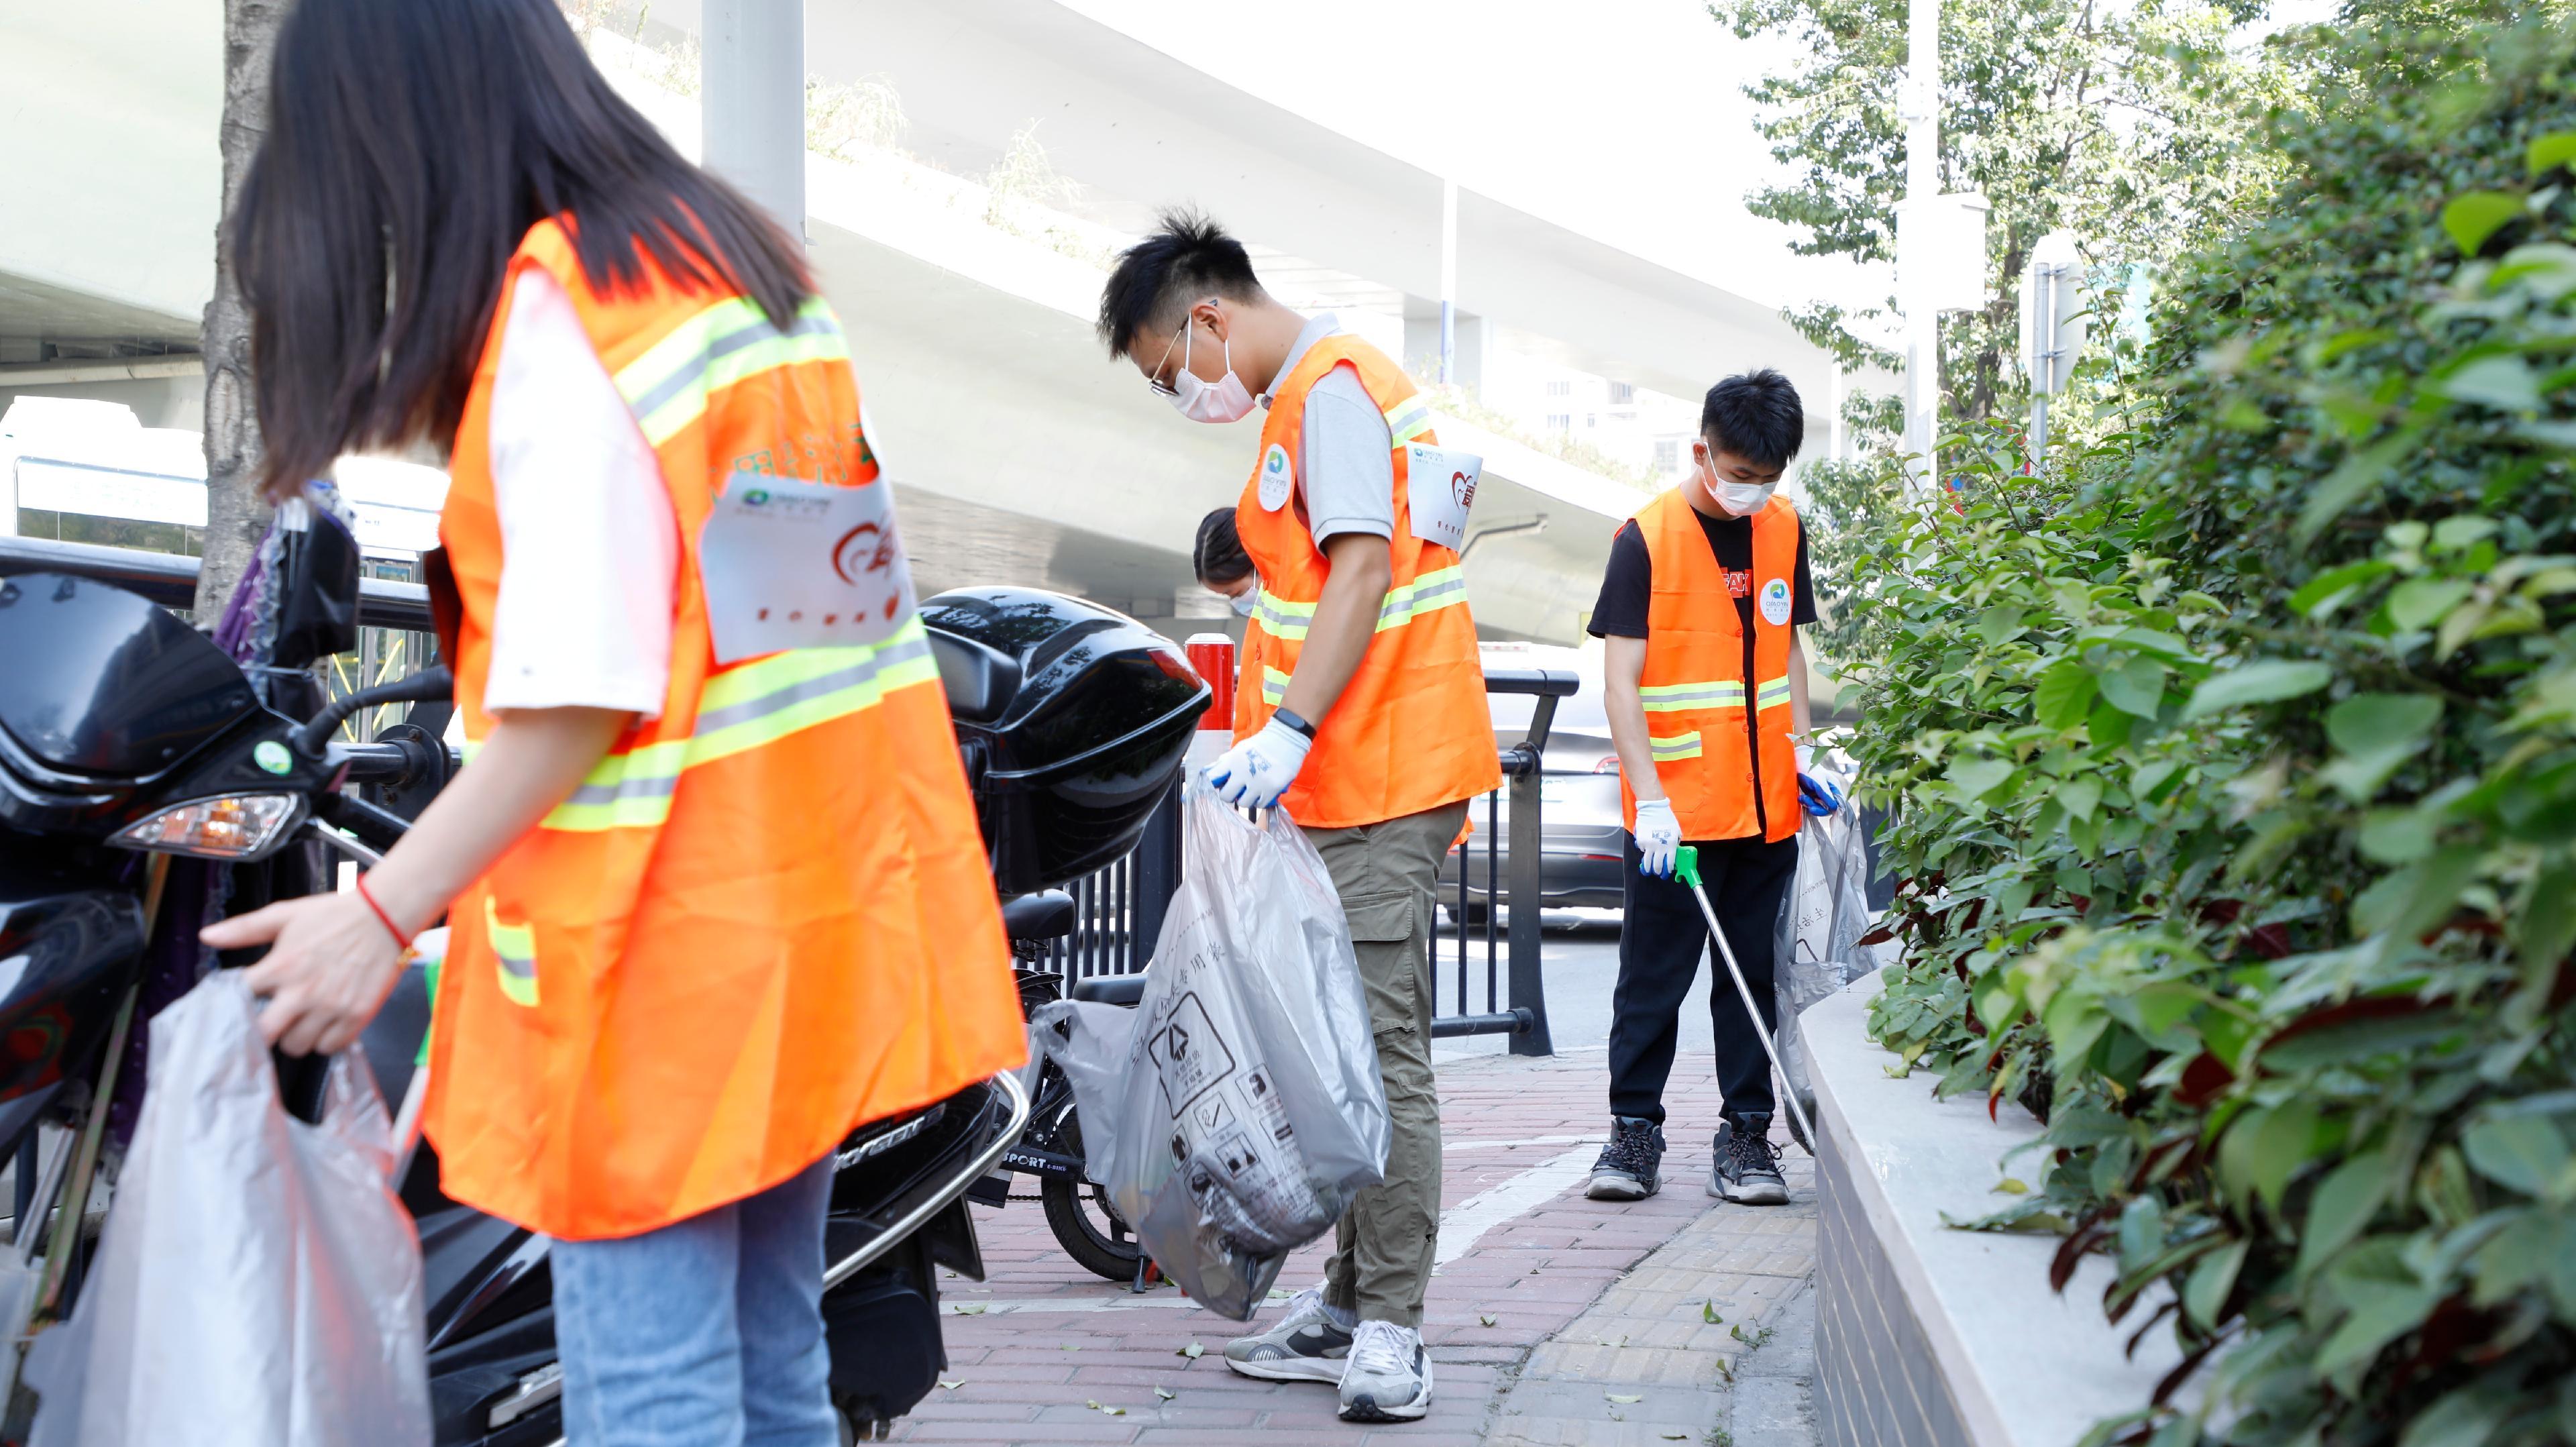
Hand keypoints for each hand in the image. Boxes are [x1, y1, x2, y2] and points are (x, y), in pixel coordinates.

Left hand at [202, 891, 409, 1055]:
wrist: (384, 915)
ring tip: (303, 1020)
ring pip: (297, 1046)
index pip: (241, 1001)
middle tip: (273, 1019)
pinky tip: (327, 1022)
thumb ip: (244, 928)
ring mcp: (331, 1007)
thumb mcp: (285, 914)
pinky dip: (326, 1039)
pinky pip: (330, 1046)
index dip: (237, 1004)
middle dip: (264, 1030)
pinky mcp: (357, 1015)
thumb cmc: (333, 914)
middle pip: (266, 1035)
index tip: (244, 1003)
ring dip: (296, 1036)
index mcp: (281, 966)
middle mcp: (303, 992)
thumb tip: (206, 936)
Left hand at [1203, 718, 1312, 809]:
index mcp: (1233, 760)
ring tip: (1251, 791)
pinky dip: (1260, 800)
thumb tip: (1210, 772)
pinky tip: (1262, 791)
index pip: (1212, 778)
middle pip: (1226, 796)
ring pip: (1243, 803)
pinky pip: (1260, 804)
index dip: (1213, 784)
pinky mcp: (1272, 789)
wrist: (1287, 738)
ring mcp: (1258, 782)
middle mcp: (1243, 773)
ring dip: (1246, 798)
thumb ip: (1226, 762)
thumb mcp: (1240, 749)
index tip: (1218, 785)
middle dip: (1230, 794)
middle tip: (1236, 790)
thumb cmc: (1263, 743)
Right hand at [1631, 797, 1681, 878]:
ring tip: (1647, 871)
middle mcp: (1660, 846)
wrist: (1654, 809)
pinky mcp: (1641, 841)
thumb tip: (1673, 853)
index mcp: (1671, 845)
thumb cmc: (1666, 818)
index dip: (1667, 870)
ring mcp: (1649, 844)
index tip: (1666, 873)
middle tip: (1657, 873)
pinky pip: (1643, 850)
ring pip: (1647, 862)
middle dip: (1657, 871)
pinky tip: (1647, 847)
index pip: (1669, 863)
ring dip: (1647, 868)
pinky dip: (1644, 850)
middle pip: (1657, 865)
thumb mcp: (1676, 831)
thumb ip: (1675, 843)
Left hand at [1798, 771, 1843, 816]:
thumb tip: (1834, 808)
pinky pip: (1812, 804)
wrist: (1798, 763)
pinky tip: (1801, 798)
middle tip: (1809, 805)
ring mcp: (1821, 794)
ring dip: (1810, 805)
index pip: (1838, 804)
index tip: (1820, 809)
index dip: (1830, 809)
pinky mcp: (1813, 795)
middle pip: (1828, 807)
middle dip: (1818, 808)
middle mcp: (1829, 792)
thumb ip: (1826, 794)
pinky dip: (1806, 803)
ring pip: (1819, 807)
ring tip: (1803, 798)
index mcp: (1834, 788)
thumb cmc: (1810, 769)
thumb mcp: (1819, 782)